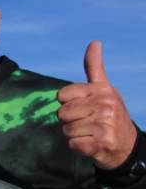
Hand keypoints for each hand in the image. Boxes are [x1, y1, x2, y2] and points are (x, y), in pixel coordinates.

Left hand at [57, 41, 137, 168]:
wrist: (126, 145)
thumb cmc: (109, 114)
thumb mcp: (104, 89)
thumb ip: (94, 67)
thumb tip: (94, 42)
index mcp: (102, 90)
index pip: (62, 95)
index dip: (67, 104)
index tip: (82, 107)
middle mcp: (105, 104)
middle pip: (62, 113)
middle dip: (69, 121)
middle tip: (86, 123)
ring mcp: (105, 124)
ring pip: (66, 130)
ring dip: (74, 135)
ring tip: (90, 133)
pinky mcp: (102, 142)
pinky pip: (72, 144)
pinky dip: (78, 147)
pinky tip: (91, 144)